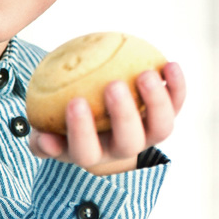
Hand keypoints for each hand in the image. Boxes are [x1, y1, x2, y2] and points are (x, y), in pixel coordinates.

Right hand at [29, 62, 185, 174]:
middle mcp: (124, 149)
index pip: (87, 151)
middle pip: (129, 142)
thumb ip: (42, 139)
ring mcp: (149, 135)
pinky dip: (176, 86)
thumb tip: (42, 138)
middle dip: (123, 115)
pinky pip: (176, 103)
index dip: (82, 131)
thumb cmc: (65, 124)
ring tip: (145, 74)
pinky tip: (169, 63)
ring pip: (161, 127)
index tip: (75, 102)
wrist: (100, 122)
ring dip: (156, 101)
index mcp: (93, 155)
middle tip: (112, 85)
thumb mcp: (48, 133)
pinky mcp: (167, 116)